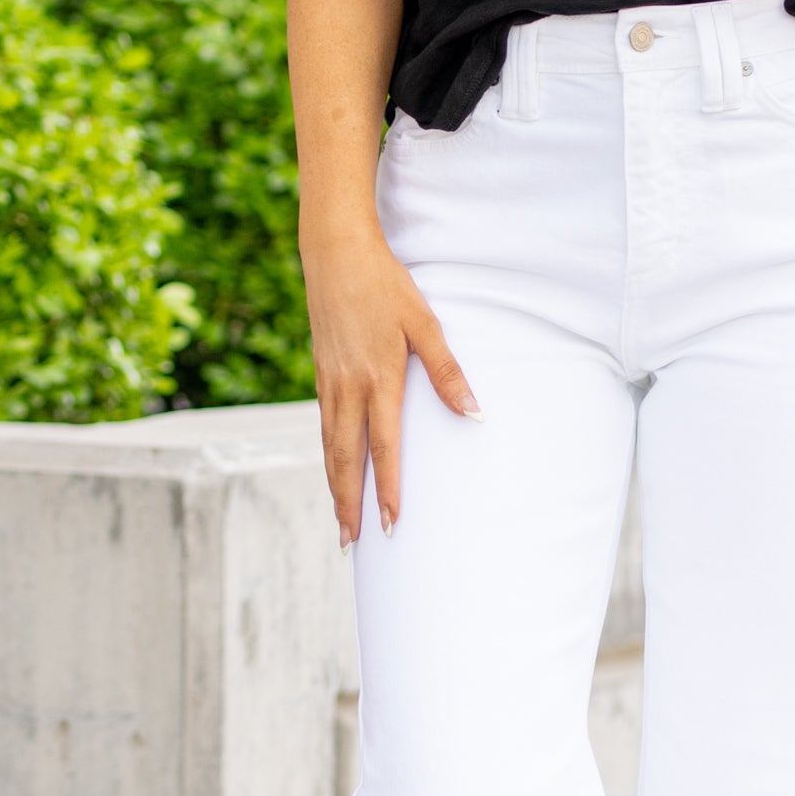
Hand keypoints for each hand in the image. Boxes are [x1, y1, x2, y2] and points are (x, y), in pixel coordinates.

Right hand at [299, 220, 479, 548]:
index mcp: (378, 379)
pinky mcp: (321, 375)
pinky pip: (324, 428)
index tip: (389, 523)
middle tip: (353, 544)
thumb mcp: (424, 322)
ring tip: (342, 524)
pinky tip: (335, 475)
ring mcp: (329, 383)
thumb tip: (473, 413)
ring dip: (336, 489)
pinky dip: (328, 459)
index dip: (386, 488)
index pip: (384, 447)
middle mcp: (348, 388)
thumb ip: (447, 371)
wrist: (334, 251)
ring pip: (330, 448)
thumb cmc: (386, 285)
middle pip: (346, 459)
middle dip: (350, 505)